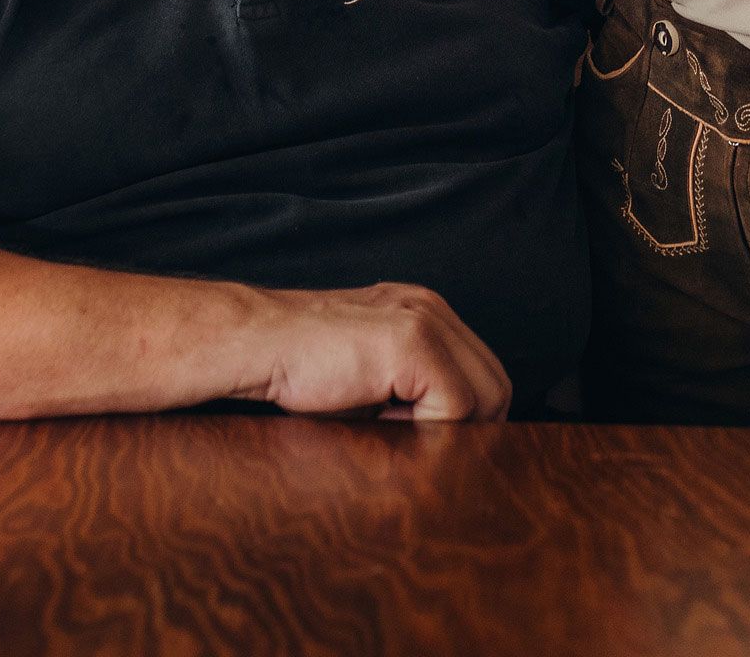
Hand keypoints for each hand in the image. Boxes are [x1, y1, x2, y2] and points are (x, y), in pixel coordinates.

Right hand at [236, 282, 512, 421]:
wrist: (254, 342)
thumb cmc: (298, 368)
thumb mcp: (369, 377)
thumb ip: (411, 392)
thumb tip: (449, 440)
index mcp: (423, 311)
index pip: (482, 373)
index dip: (463, 416)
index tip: (425, 437)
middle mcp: (431, 308)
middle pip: (495, 385)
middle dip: (466, 426)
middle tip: (414, 441)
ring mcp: (425, 320)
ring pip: (487, 396)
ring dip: (448, 428)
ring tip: (395, 428)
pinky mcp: (413, 342)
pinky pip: (456, 405)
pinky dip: (430, 427)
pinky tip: (385, 421)